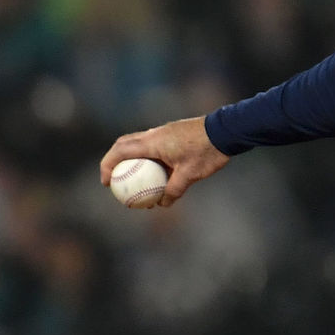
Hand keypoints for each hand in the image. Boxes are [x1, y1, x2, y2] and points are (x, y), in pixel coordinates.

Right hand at [99, 116, 229, 206]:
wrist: (228, 130)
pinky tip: (157, 173)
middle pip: (125, 144)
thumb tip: (162, 204)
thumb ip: (174, 190)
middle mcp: (155, 134)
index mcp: (153, 141)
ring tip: (135, 180)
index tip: (106, 182)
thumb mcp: (190, 175)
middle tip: (114, 180)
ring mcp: (165, 132)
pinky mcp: (174, 133)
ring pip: (139, 144)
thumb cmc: (207, 151)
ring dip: (133, 159)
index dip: (107, 165)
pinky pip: (154, 145)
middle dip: (114, 161)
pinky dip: (148, 158)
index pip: (120, 151)